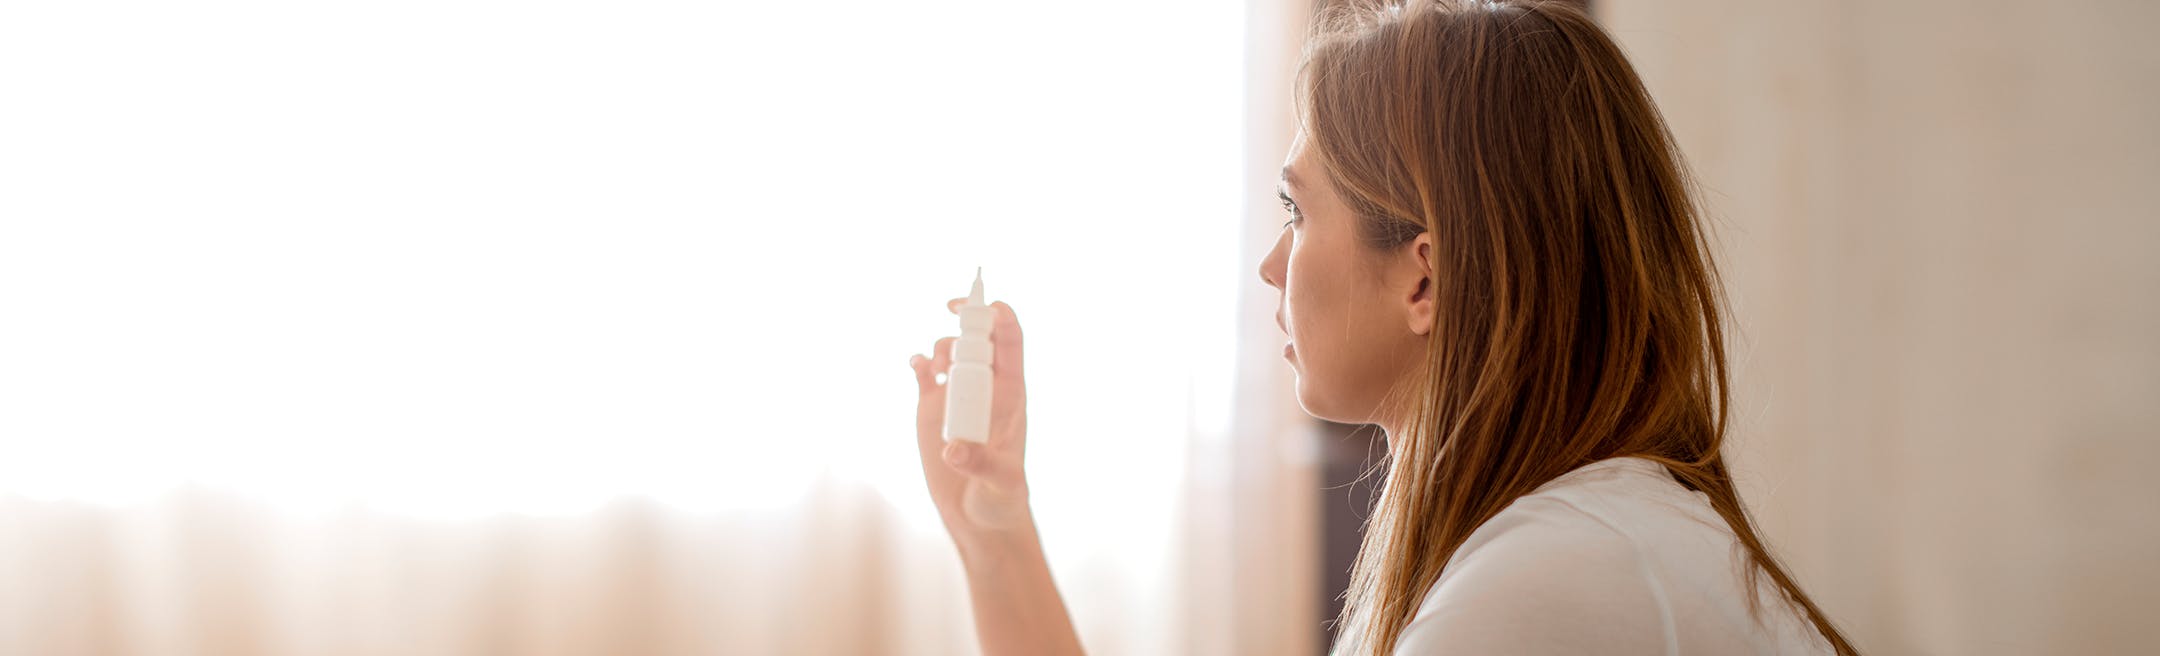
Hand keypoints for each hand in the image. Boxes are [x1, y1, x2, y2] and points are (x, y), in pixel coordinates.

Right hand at [908, 298, 1033, 548]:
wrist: (978, 518)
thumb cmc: (1001, 499)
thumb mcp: (1000, 483)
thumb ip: (981, 464)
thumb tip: (953, 450)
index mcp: (1012, 395)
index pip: (1010, 342)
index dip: (1000, 316)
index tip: (983, 304)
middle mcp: (985, 389)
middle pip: (977, 337)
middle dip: (965, 320)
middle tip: (952, 319)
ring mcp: (957, 397)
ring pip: (950, 351)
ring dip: (942, 347)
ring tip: (935, 368)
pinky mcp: (932, 409)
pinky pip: (924, 374)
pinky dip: (919, 362)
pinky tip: (918, 367)